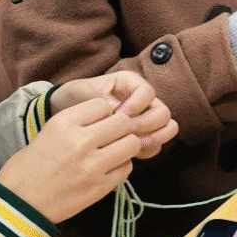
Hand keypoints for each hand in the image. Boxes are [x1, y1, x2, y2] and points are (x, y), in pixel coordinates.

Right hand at [0, 98, 144, 223]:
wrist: (18, 204)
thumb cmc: (27, 167)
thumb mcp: (48, 132)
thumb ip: (77, 122)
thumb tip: (108, 115)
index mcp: (63, 123)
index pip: (102, 104)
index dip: (104, 112)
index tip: (100, 121)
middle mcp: (80, 141)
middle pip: (123, 122)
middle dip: (122, 127)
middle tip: (114, 135)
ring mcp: (92, 166)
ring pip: (131, 144)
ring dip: (126, 145)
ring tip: (114, 151)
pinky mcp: (100, 187)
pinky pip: (126, 168)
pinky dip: (121, 165)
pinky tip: (109, 168)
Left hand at [51, 70, 177, 158]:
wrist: (69, 111)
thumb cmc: (78, 97)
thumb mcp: (86, 93)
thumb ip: (102, 99)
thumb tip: (117, 112)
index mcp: (132, 83)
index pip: (148, 92)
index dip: (137, 105)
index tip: (120, 113)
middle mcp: (144, 100)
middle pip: (163, 113)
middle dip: (147, 125)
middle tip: (127, 132)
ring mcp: (146, 118)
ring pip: (167, 129)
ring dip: (153, 139)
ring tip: (131, 144)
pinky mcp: (143, 136)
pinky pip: (156, 145)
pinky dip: (147, 150)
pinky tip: (129, 153)